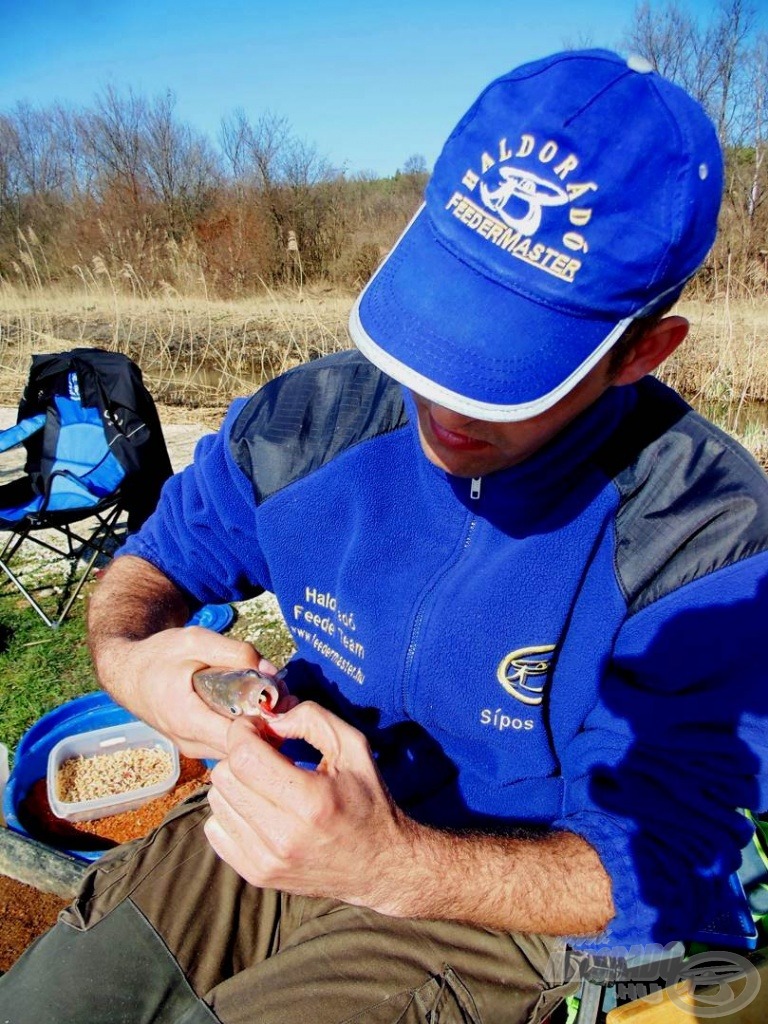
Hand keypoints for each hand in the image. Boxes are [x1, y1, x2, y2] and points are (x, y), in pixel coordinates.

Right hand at [98, 626, 281, 759]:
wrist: (129, 673)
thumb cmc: (159, 655)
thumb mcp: (195, 640)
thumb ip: (233, 652)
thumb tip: (269, 670)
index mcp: (187, 718)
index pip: (237, 739)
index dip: (266, 723)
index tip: (282, 700)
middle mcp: (190, 743)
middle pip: (242, 748)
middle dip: (269, 725)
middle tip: (286, 697)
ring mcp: (193, 749)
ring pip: (238, 751)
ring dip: (259, 729)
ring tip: (271, 699)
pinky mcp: (198, 748)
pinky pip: (229, 747)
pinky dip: (246, 731)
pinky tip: (254, 708)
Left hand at [204, 703, 413, 910]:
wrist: (380, 864)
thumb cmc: (367, 799)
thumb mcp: (353, 747)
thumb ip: (312, 719)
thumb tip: (270, 719)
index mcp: (310, 801)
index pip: (244, 756)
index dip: (244, 731)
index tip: (260, 729)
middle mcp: (284, 836)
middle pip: (224, 777)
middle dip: (240, 754)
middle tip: (265, 753)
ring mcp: (267, 861)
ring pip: (217, 801)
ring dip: (236, 783)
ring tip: (265, 782)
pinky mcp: (257, 875)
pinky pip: (215, 829)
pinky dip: (232, 811)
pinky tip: (260, 808)